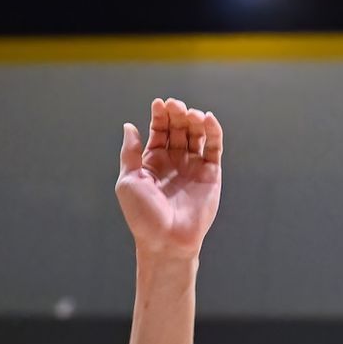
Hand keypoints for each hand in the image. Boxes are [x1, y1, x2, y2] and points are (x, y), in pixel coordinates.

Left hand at [116, 98, 222, 260]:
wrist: (166, 240)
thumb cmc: (143, 216)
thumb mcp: (128, 181)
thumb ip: (130, 153)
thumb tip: (129, 126)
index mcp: (153, 161)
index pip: (158, 130)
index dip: (159, 116)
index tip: (159, 103)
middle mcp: (174, 160)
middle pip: (178, 128)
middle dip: (177, 114)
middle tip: (176, 105)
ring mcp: (193, 166)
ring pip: (196, 134)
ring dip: (194, 120)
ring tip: (191, 113)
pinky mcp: (211, 173)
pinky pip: (214, 148)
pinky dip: (213, 132)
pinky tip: (207, 119)